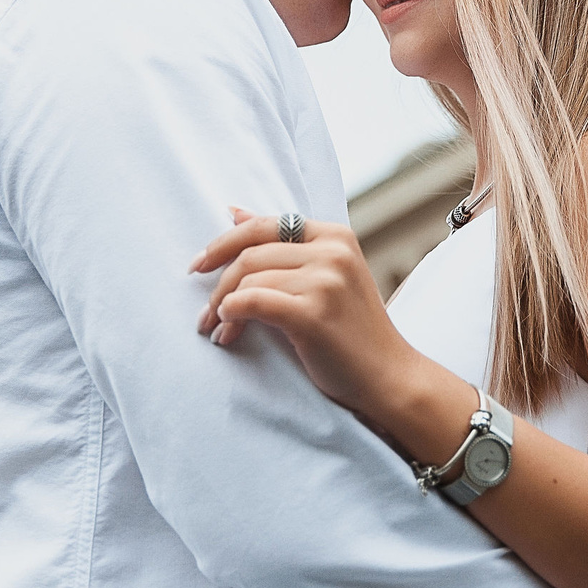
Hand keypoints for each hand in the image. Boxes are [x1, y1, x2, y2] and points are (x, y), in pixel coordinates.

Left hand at [192, 211, 460, 439]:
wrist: (389, 377)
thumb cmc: (351, 330)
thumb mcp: (324, 276)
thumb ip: (282, 244)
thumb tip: (233, 210)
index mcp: (335, 235)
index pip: (263, 226)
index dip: (223, 244)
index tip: (199, 266)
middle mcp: (333, 252)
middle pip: (251, 254)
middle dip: (218, 284)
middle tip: (204, 313)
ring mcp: (325, 282)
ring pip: (248, 281)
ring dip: (222, 308)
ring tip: (218, 330)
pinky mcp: (313, 314)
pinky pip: (252, 303)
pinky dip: (231, 317)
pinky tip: (228, 333)